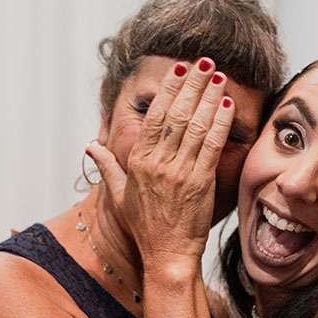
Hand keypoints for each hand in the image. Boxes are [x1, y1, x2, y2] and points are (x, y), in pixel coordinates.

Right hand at [87, 57, 235, 266]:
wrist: (167, 255)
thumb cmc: (145, 226)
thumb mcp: (118, 195)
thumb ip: (107, 166)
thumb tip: (91, 147)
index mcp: (138, 162)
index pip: (153, 116)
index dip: (168, 90)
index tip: (179, 70)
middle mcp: (157, 164)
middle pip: (176, 114)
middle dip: (192, 84)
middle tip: (204, 62)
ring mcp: (179, 173)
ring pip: (195, 125)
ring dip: (209, 97)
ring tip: (219, 76)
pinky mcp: (200, 183)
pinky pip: (211, 146)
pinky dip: (220, 123)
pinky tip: (227, 105)